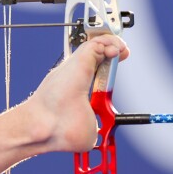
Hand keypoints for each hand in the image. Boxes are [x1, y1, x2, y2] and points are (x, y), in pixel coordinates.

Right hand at [26, 34, 128, 152]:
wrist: (49, 125)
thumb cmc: (61, 131)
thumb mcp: (91, 131)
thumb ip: (100, 129)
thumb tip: (104, 132)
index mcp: (77, 91)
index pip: (95, 73)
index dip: (108, 68)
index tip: (118, 68)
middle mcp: (75, 77)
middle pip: (95, 55)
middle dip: (112, 51)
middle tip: (123, 54)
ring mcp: (76, 67)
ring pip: (96, 45)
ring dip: (112, 44)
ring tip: (122, 51)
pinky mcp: (80, 59)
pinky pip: (98, 42)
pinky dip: (110, 42)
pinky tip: (117, 49)